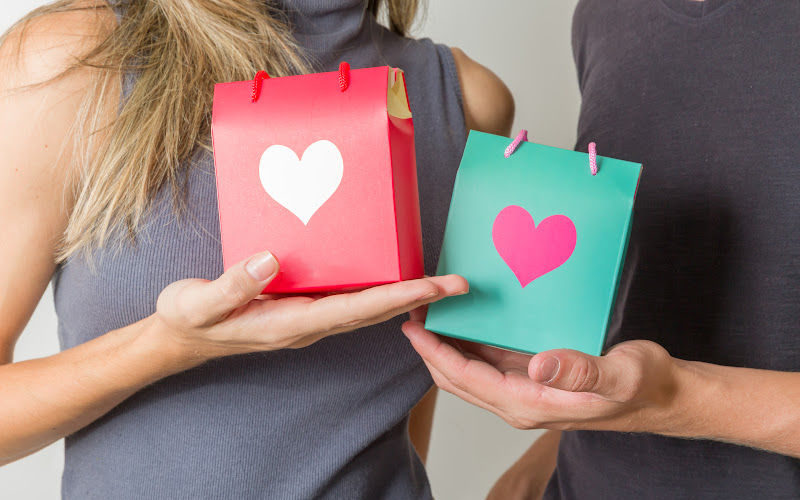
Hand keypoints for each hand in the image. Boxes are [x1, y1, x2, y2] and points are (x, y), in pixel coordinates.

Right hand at [153, 251, 467, 362]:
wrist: (182, 336)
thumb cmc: (190, 318)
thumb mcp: (200, 302)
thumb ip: (233, 284)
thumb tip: (271, 259)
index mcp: (291, 323)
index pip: (355, 310)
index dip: (395, 297)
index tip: (432, 286)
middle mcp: (309, 323)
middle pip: (374, 311)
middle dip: (418, 298)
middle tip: (460, 284)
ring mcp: (308, 317)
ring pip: (366, 307)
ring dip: (404, 294)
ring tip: (438, 279)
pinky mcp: (302, 306)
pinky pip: (349, 298)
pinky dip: (378, 289)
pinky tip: (389, 273)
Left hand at [401, 321, 677, 432]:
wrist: (664, 395)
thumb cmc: (645, 385)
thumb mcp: (619, 375)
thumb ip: (581, 371)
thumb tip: (537, 364)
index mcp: (529, 404)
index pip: (466, 378)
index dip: (434, 352)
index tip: (412, 325)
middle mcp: (520, 402)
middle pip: (458, 378)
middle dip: (430, 349)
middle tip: (411, 311)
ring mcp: (525, 392)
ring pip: (470, 372)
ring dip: (446, 346)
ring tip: (429, 312)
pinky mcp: (534, 379)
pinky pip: (490, 363)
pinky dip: (470, 344)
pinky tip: (467, 320)